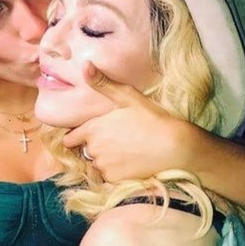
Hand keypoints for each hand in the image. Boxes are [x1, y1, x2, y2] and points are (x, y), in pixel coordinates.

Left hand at [63, 61, 187, 180]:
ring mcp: (104, 166)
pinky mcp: (115, 180)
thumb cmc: (153, 120)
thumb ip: (103, 84)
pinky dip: (117, 173)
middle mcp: (94, 149)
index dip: (78, 137)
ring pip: (98, 166)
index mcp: (93, 129)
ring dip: (107, 161)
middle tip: (118, 142)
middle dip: (96, 148)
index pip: (70, 139)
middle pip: (86, 152)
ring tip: (127, 152)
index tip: (90, 135)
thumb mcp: (129, 97)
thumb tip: (84, 65)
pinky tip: (132, 163)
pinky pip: (110, 177)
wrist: (175, 148)